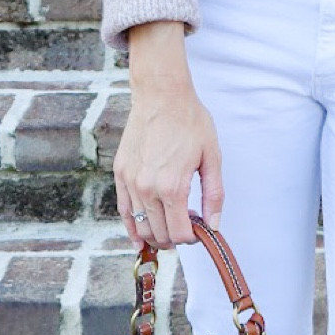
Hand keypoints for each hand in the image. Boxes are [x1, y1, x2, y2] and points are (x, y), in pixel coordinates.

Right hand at [113, 21, 223, 249]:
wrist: (162, 96)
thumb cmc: (190, 122)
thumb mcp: (212, 158)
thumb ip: (214, 195)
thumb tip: (214, 225)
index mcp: (172, 187)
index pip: (179, 233)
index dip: (191, 238)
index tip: (199, 230)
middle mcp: (147, 188)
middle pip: (159, 234)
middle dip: (175, 238)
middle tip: (188, 226)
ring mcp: (130, 182)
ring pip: (140, 226)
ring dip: (156, 235)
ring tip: (169, 229)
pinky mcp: (120, 173)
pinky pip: (124, 210)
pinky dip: (132, 227)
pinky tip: (139, 239)